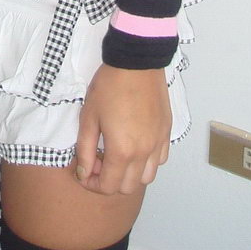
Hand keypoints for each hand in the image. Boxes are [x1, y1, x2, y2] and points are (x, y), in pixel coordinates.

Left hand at [74, 65, 171, 193]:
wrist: (136, 62)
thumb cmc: (109, 86)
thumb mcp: (89, 116)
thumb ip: (85, 150)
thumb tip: (84, 173)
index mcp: (122, 150)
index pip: (108, 187)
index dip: (92, 184)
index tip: (84, 171)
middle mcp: (144, 153)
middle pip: (127, 187)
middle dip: (109, 180)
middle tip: (98, 160)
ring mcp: (158, 143)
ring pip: (147, 178)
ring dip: (130, 174)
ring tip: (117, 154)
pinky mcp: (166, 132)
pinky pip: (160, 160)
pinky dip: (147, 162)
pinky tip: (135, 145)